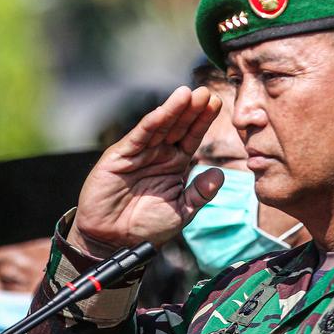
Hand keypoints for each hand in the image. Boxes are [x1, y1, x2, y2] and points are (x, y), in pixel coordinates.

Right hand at [70, 85, 224, 254]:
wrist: (114, 241)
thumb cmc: (146, 228)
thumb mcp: (181, 211)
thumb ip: (200, 193)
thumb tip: (219, 174)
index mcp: (175, 165)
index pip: (192, 137)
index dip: (203, 121)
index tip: (217, 104)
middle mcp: (158, 155)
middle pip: (178, 126)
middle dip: (191, 109)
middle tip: (205, 92)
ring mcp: (139, 153)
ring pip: (159, 127)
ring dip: (173, 110)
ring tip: (188, 93)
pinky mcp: (120, 156)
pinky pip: (138, 137)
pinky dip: (151, 123)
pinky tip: (163, 111)